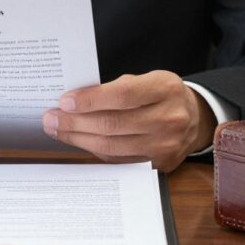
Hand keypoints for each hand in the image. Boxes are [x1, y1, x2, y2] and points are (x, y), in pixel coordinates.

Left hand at [42, 71, 216, 171]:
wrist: (194, 118)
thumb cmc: (160, 95)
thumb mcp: (146, 80)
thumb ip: (116, 89)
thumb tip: (73, 102)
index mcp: (165, 89)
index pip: (123, 95)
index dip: (90, 100)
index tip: (64, 101)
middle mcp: (170, 118)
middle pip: (113, 124)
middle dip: (76, 122)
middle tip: (51, 119)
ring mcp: (166, 145)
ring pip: (113, 146)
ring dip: (79, 139)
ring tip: (58, 130)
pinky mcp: (160, 164)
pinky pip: (119, 160)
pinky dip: (95, 151)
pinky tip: (79, 141)